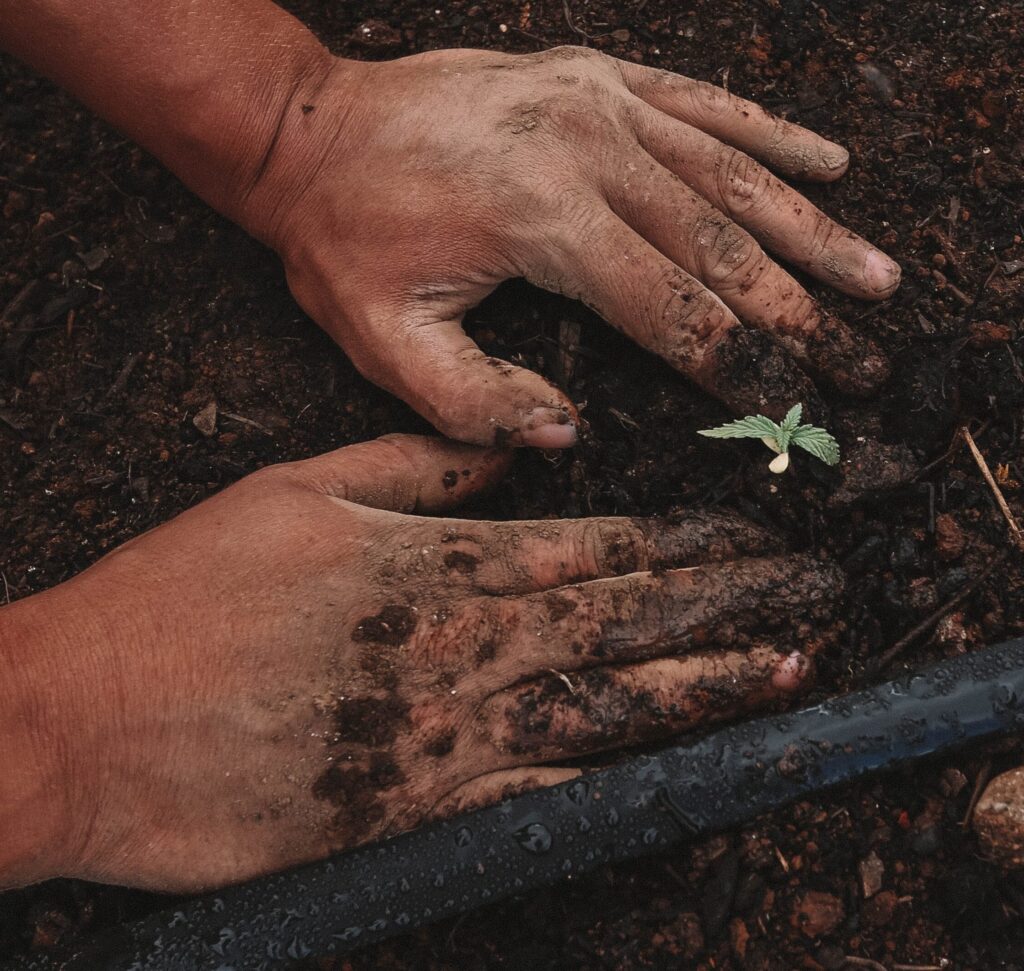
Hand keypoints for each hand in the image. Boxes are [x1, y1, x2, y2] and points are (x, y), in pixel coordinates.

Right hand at [3, 435, 840, 891]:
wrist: (86, 718)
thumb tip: (510, 452)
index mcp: (433, 566)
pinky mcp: (410, 810)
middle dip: (726, 607)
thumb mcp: (296, 490)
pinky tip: (679, 768)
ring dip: (701, 691)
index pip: (592, 548)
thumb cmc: (183, 593)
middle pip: (620, 623)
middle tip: (811, 596)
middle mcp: (456, 649)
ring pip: (603, 710)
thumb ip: (415, 468)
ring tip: (784, 674)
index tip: (753, 538)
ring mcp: (441, 736)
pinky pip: (536, 794)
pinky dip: (615, 780)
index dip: (683, 543)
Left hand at [249, 46, 899, 445]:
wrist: (308, 132)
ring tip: (876, 277)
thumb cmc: (344, 240)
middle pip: (723, 245)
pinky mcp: (593, 76)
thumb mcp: (384, 343)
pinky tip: (828, 161)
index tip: (795, 409)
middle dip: (799, 315)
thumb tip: (567, 435)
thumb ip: (475, 404)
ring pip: (732, 174)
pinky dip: (769, 136)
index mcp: (543, 220)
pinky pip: (702, 104)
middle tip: (864, 363)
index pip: (671, 309)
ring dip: (811, 231)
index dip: (740, 367)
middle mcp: (587, 149)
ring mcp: (596, 101)